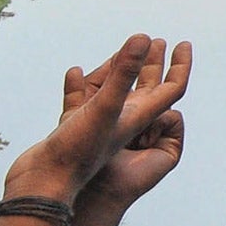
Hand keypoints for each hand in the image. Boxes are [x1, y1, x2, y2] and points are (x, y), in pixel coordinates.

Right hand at [0, 34, 190, 206]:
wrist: (42, 187)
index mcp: (138, 118)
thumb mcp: (105, 106)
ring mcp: (96, 127)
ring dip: (119, 73)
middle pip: (145, 88)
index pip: (171, 89)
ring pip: (113, 94)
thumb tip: (144, 38)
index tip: (184, 43)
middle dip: (152, 64)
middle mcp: (121, 122)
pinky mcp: (73, 131)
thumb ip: (125, 74)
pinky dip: (82, 86)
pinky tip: (76, 72)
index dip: (180, 66)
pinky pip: (82, 102)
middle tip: (157, 41)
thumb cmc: (77, 152)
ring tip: (122, 52)